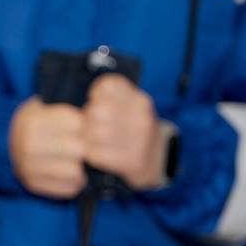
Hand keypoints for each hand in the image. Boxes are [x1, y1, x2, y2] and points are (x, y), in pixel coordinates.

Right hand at [10, 97, 86, 198]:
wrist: (8, 143)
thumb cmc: (36, 122)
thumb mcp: (46, 107)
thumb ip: (70, 112)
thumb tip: (99, 122)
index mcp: (35, 121)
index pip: (78, 124)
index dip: (86, 125)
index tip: (84, 127)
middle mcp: (30, 145)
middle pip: (79, 149)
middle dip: (86, 147)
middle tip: (86, 145)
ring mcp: (30, 167)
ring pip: (74, 172)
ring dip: (82, 167)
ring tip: (79, 161)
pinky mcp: (34, 185)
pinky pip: (68, 188)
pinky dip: (75, 182)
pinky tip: (72, 174)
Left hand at [82, 74, 171, 191]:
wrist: (157, 157)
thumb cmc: (134, 127)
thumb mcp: (130, 105)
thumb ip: (111, 96)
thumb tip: (90, 100)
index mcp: (140, 100)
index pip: (108, 85)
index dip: (96, 94)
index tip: (98, 102)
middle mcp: (141, 116)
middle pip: (97, 109)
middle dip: (88, 118)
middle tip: (92, 125)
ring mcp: (138, 139)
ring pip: (95, 132)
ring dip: (88, 137)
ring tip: (93, 140)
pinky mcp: (131, 160)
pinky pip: (97, 154)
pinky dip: (92, 154)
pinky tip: (97, 153)